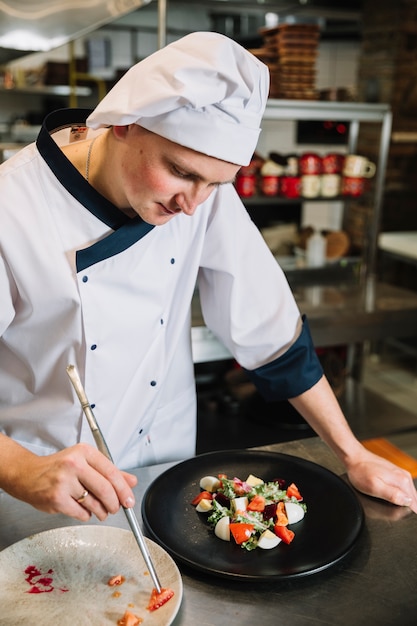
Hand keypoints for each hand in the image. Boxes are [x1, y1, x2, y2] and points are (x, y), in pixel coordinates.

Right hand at [8, 442, 137, 521]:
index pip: (112, 472)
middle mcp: (74, 464)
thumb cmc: (57, 468)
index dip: (124, 490)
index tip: (129, 500)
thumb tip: (131, 482)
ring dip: (101, 511)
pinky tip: (82, 509)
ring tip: (100, 510)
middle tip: (116, 508)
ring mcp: (64, 482)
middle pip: (105, 489)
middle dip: (114, 503)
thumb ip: (109, 472)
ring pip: (94, 503)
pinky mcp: (56, 499)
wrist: (27, 474)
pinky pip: (81, 513)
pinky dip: (86, 515)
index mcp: (84, 452)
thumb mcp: (85, 462)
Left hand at [346, 447, 416, 513]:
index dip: (407, 511)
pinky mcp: (396, 473)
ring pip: (409, 494)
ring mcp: (401, 474)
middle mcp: (404, 476)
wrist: (355, 457)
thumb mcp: (374, 487)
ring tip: (391, 503)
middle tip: (392, 507)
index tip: (398, 511)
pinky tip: (392, 497)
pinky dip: (400, 495)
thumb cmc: (361, 472)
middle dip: (406, 507)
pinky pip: (404, 488)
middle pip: (413, 500)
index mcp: (401, 481)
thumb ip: (392, 495)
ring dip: (404, 501)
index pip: (414, 503)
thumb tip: (407, 501)